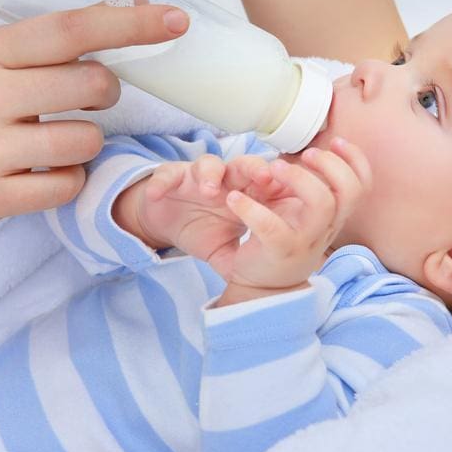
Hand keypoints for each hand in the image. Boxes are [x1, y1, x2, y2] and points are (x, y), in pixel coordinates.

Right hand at [0, 4, 188, 225]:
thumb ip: (54, 40)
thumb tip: (133, 3)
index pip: (70, 30)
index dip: (129, 24)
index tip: (176, 20)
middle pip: (91, 86)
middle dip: (106, 92)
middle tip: (90, 97)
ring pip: (86, 141)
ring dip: (88, 141)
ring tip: (56, 138)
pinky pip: (68, 184)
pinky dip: (69, 176)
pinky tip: (42, 168)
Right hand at [131, 154, 273, 273]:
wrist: (168, 223)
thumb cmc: (202, 231)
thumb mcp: (224, 250)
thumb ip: (240, 258)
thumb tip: (262, 287)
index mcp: (244, 196)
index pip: (267, 185)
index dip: (279, 186)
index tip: (292, 195)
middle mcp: (225, 181)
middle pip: (245, 165)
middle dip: (255, 169)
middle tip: (264, 179)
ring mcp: (199, 177)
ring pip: (209, 164)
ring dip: (210, 174)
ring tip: (209, 191)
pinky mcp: (172, 178)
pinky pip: (167, 174)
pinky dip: (162, 183)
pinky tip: (158, 194)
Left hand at [217, 138, 371, 303]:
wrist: (261, 289)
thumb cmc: (281, 242)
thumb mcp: (303, 217)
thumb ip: (314, 191)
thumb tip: (316, 153)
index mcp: (332, 216)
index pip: (361, 186)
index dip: (356, 160)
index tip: (337, 141)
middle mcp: (325, 228)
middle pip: (348, 193)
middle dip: (330, 166)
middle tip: (305, 154)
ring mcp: (305, 242)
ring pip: (321, 205)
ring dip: (300, 178)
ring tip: (273, 167)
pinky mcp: (279, 252)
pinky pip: (272, 228)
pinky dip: (251, 208)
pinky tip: (234, 199)